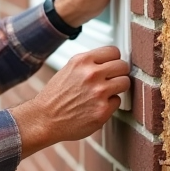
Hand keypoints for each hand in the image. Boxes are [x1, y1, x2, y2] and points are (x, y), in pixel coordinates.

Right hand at [11, 46, 131, 157]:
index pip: (114, 51)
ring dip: (118, 88)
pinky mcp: (103, 111)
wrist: (44, 119)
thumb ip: (89, 64)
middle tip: (112, 80)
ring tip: (106, 93)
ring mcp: (99, 93)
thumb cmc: (55, 96)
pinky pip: (118, 101)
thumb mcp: (69, 69)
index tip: (112, 65)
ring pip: (125, 82)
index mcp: (82, 61)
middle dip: (119, 73)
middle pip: (123, 66)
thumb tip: (110, 62)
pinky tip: (97, 106)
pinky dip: (110, 104)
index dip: (114, 59)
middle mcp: (92, 74)